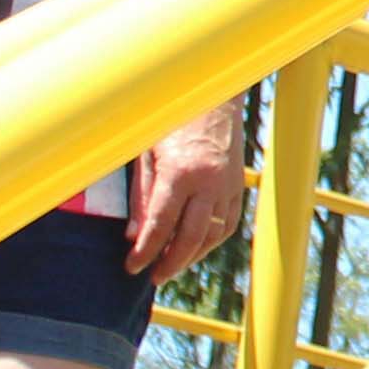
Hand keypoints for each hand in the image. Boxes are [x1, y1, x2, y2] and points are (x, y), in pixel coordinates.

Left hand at [124, 113, 251, 282]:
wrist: (213, 91)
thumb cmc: (171, 115)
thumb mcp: (146, 151)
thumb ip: (141, 195)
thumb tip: (134, 234)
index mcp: (180, 172)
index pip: (160, 225)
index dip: (144, 251)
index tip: (131, 267)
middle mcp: (208, 182)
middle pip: (190, 238)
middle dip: (170, 263)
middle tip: (153, 278)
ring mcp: (227, 184)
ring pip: (213, 234)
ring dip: (192, 255)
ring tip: (172, 266)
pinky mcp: (237, 184)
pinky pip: (228, 222)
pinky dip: (212, 239)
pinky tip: (196, 247)